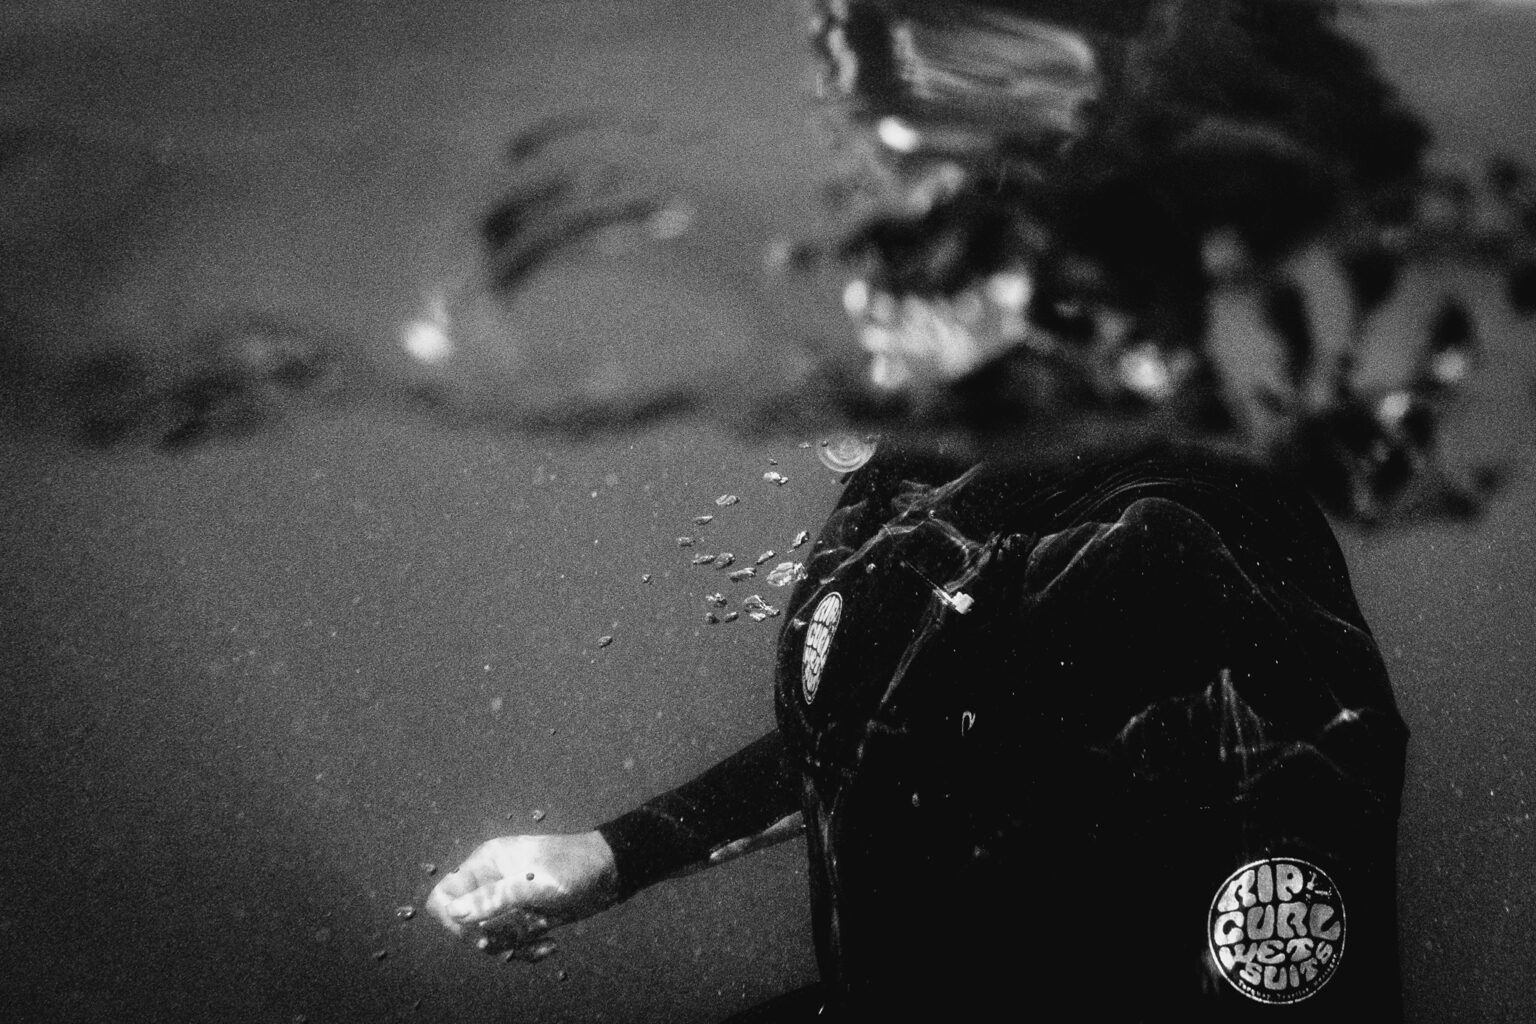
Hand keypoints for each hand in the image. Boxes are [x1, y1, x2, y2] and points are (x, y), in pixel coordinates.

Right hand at [426, 831, 620, 960]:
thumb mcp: (534, 884)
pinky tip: (550, 947)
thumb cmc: (574, 868)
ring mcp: (507, 901)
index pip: (444, 895)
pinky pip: (510, 944)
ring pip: (489, 938)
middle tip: (523, 931)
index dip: (454, 920)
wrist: (611, 873)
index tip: (480, 933)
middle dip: (494, 936)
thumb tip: (453, 913)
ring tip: (544, 932)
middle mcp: (491, 881)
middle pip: (465, 924)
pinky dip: (527, 950)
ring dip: (515, 944)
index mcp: (486, 863)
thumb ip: (494, 898)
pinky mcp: (522, 917)